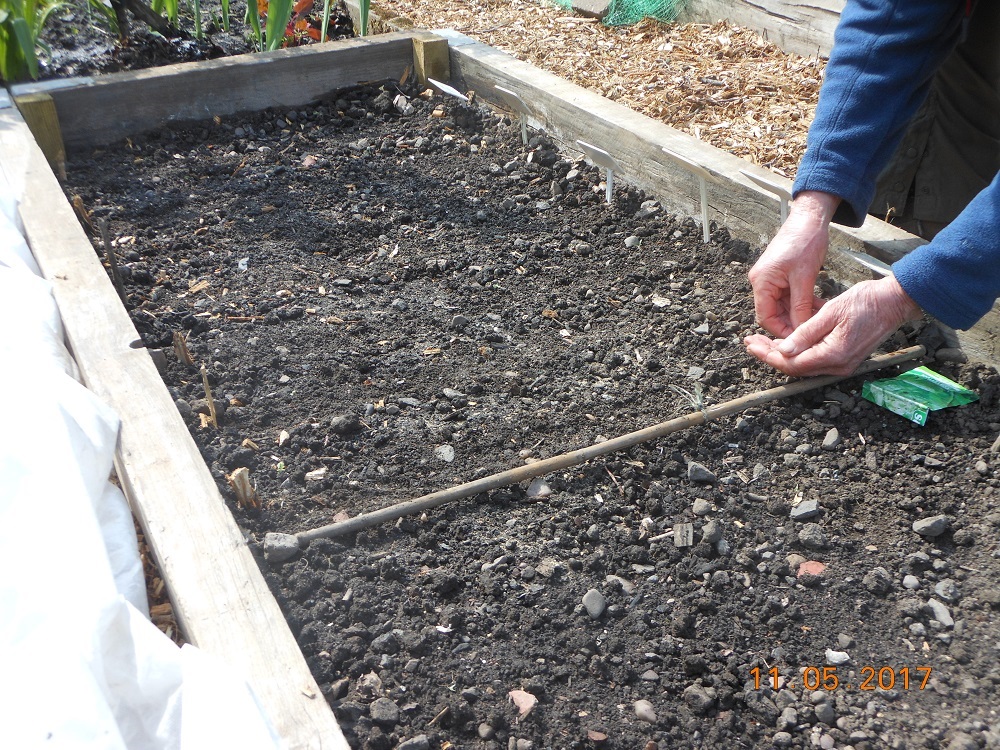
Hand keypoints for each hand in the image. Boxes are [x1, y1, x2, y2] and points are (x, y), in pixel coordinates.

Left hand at [743, 275, 922, 375]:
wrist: (895, 301)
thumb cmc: (865, 301)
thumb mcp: (830, 312)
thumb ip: (806, 333)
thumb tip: (783, 350)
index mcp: (834, 355)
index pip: (792, 363)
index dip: (768, 355)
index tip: (751, 345)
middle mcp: (838, 366)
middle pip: (795, 368)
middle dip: (770, 355)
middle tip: (751, 343)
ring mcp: (843, 364)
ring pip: (804, 365)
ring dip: (782, 354)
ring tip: (762, 341)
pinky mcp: (845, 358)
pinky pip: (815, 360)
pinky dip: (798, 351)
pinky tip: (785, 341)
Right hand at [748, 191, 840, 337]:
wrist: (809, 218)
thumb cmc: (805, 242)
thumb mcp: (804, 278)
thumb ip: (800, 306)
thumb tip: (801, 330)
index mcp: (761, 282)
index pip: (765, 317)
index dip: (781, 331)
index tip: (799, 339)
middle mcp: (761, 282)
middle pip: (772, 314)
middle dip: (791, 324)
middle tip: (810, 332)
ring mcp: (770, 279)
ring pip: (782, 307)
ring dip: (798, 314)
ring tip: (817, 320)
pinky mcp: (779, 276)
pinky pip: (787, 297)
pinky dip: (800, 304)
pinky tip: (815, 308)